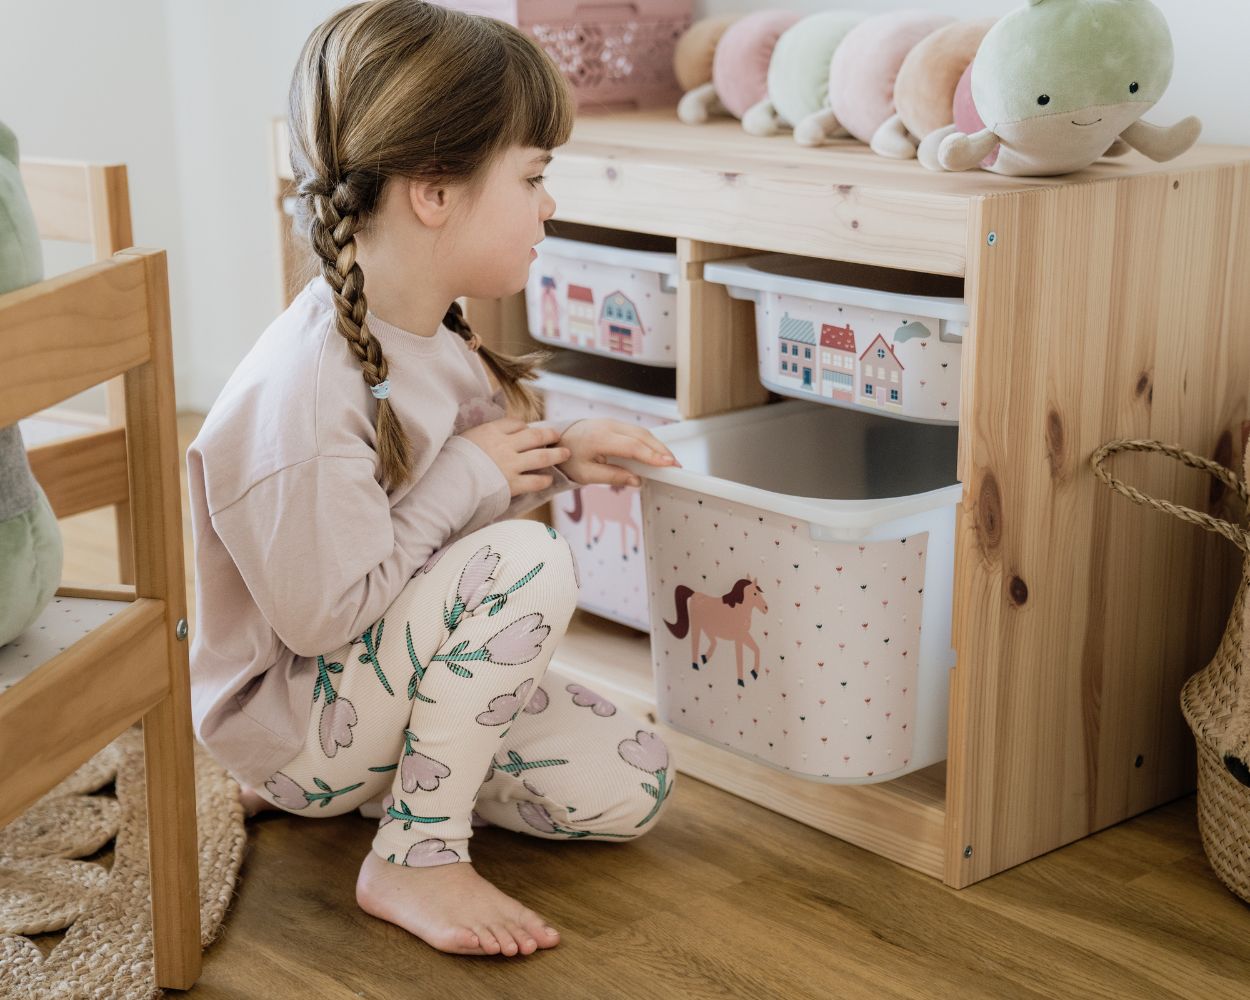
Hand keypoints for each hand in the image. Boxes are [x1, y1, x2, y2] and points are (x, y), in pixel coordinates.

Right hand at [460, 417, 571, 496]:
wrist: (450, 482)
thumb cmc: (450, 461)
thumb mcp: (462, 439)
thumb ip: (478, 437)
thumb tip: (483, 438)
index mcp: (491, 431)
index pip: (515, 423)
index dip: (525, 426)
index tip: (529, 429)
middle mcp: (505, 446)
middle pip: (534, 436)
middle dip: (548, 435)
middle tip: (557, 435)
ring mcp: (511, 465)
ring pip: (541, 457)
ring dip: (556, 454)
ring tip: (565, 453)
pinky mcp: (513, 484)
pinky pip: (535, 481)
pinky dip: (543, 479)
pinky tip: (548, 479)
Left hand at [558, 418, 680, 486]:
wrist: (558, 440)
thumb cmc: (570, 458)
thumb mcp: (586, 474)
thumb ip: (612, 477)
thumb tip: (636, 481)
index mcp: (599, 438)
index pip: (632, 446)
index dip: (652, 456)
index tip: (667, 464)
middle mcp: (608, 426)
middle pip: (642, 436)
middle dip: (661, 451)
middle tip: (676, 466)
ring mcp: (613, 422)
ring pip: (642, 432)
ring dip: (658, 446)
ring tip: (671, 462)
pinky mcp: (616, 424)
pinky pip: (637, 432)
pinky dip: (650, 442)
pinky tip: (658, 454)